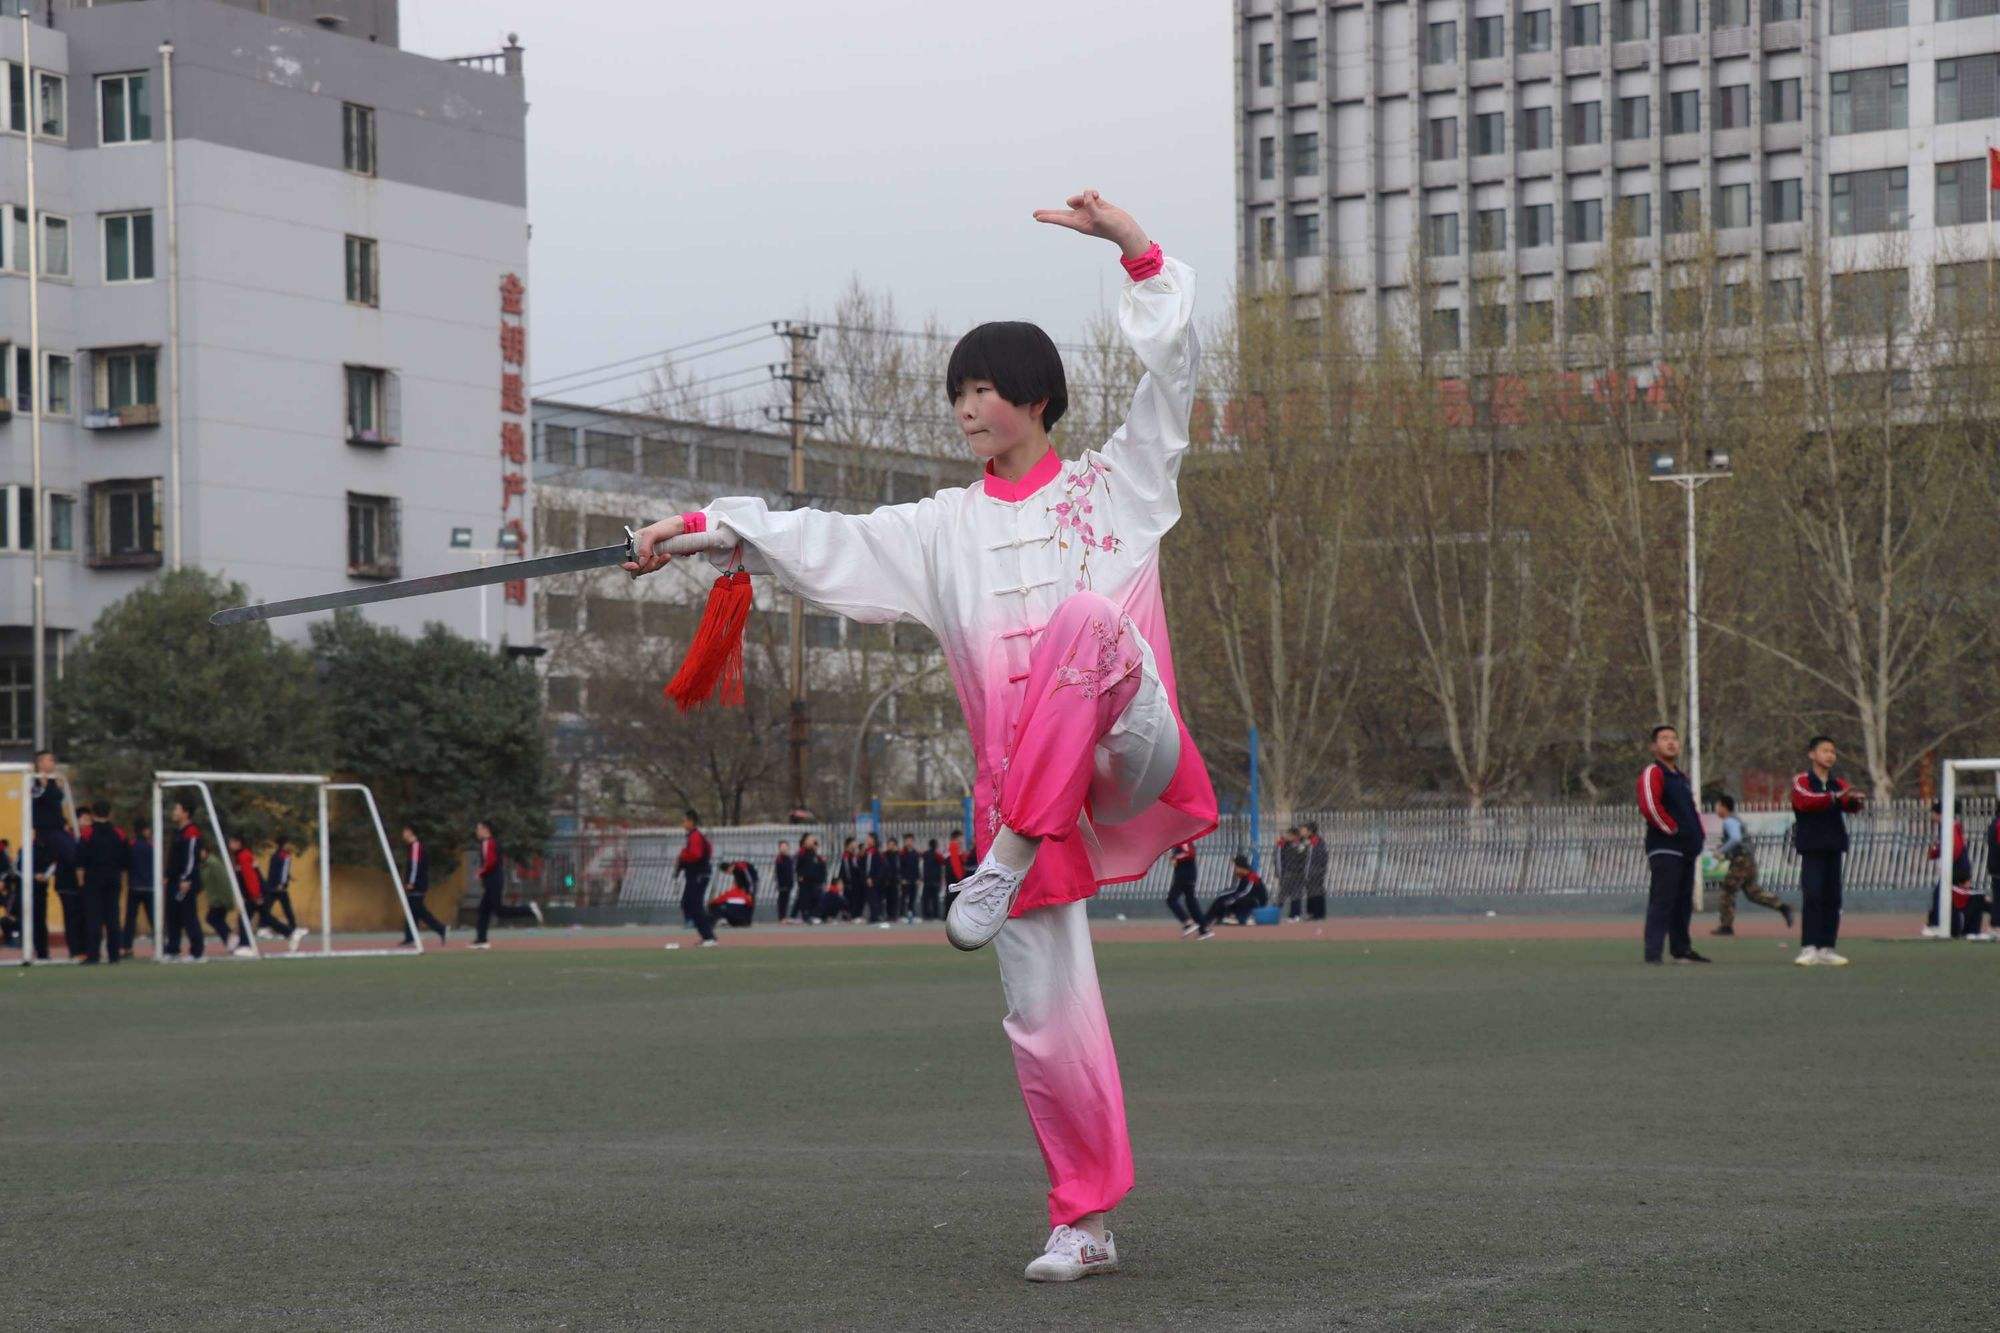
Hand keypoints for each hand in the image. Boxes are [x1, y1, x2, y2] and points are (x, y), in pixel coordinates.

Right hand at [623, 516, 687, 576]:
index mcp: (632, 542)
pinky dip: (661, 563)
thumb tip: (640, 564)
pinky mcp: (656, 559)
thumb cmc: (664, 527)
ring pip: (646, 568)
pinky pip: (656, 566)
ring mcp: (647, 555)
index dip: (627, 565)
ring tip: (664, 555)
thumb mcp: (651, 534)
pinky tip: (667, 556)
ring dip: (655, 564)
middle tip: (655, 559)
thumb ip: (644, 548)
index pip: (623, 558)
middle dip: (646, 566)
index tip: (635, 567)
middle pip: (635, 567)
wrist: (680, 529)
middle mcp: (638, 550)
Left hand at [1033, 190, 1151, 259]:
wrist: (1127, 229)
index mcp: (1080, 224)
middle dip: (1049, 212)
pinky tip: (1098, 196)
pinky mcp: (1095, 205)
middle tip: (1035, 214)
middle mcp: (1081, 218)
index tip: (1037, 217)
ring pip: (1077, 199)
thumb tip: (1086, 195)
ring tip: (1095, 198)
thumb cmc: (1114, 228)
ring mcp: (1088, 211)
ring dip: (1084, 196)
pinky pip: (1088, 195)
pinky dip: (1091, 193)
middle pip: (1061, 213)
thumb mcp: (1101, 216)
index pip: (1061, 219)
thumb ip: (1090, 205)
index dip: (1049, 216)